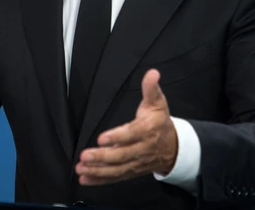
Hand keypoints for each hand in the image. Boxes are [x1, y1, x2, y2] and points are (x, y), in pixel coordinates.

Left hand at [75, 69, 177, 185]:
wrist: (173, 147)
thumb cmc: (160, 122)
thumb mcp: (158, 103)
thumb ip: (151, 89)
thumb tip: (152, 73)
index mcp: (148, 130)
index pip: (131, 134)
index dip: (117, 137)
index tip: (102, 138)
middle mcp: (142, 149)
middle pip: (122, 155)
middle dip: (102, 157)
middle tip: (85, 155)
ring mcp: (136, 162)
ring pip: (117, 169)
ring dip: (98, 170)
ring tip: (81, 168)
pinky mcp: (130, 171)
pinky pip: (115, 178)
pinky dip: (100, 180)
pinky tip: (85, 179)